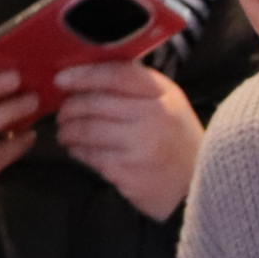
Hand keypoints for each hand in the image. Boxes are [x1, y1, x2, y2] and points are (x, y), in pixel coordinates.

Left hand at [52, 60, 203, 220]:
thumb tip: (88, 74)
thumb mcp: (168, 102)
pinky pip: (91, 157)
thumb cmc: (176, 138)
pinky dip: (78, 151)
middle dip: (70, 107)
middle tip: (62, 112)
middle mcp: (152, 117)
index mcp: (162, 94)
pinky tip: (77, 149)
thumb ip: (135, 85)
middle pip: (95, 104)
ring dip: (68, 131)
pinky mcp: (128, 174)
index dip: (84, 75)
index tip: (61, 79)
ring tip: (65, 131)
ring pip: (87, 131)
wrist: (198, 183)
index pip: (115, 76)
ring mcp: (139, 147)